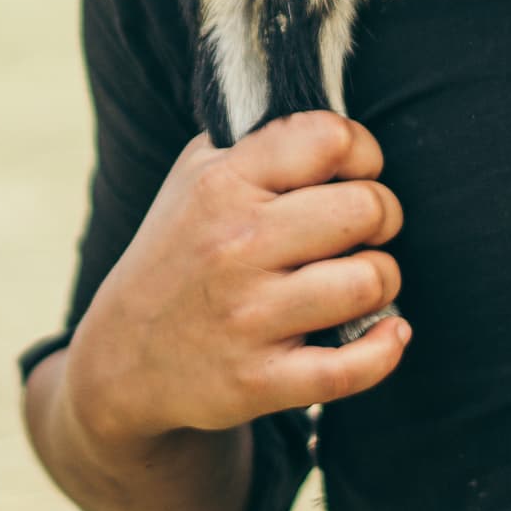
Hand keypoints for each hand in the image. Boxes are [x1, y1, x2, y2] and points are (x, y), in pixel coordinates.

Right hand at [61, 113, 409, 447]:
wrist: (123, 358)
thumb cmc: (181, 253)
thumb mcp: (196, 176)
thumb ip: (262, 142)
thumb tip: (339, 128)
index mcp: (222, 185)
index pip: (331, 139)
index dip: (362, 153)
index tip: (354, 174)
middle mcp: (235, 246)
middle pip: (367, 208)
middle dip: (382, 217)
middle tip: (361, 232)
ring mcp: (248, 317)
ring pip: (370, 281)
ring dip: (381, 281)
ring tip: (357, 282)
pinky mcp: (260, 381)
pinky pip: (351, 367)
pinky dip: (385, 349)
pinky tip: (387, 333)